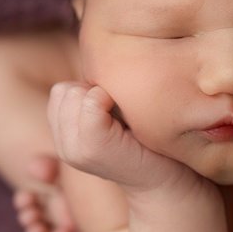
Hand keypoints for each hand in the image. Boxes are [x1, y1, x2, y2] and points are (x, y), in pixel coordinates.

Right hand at [47, 82, 192, 194]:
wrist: (172, 179)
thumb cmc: (150, 141)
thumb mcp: (114, 115)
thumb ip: (93, 95)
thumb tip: (92, 51)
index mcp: (65, 137)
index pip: (60, 90)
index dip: (90, 91)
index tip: (116, 111)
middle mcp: (64, 146)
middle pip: (63, 89)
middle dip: (93, 92)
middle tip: (122, 116)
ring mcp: (75, 150)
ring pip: (73, 93)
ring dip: (102, 95)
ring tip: (125, 121)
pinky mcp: (93, 148)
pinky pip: (90, 101)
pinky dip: (109, 100)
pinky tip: (128, 122)